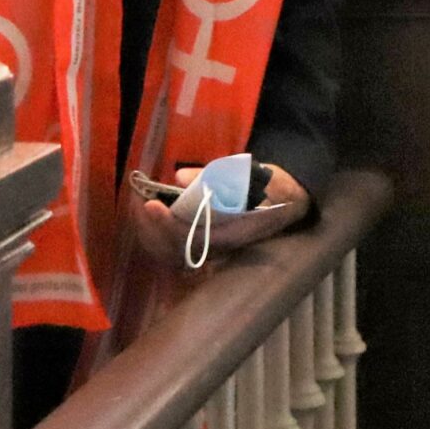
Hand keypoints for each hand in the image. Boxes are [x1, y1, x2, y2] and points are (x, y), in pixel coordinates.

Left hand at [125, 167, 312, 271]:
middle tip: (140, 202)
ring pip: (173, 254)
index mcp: (233, 234)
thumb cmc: (272, 186)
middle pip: (176, 250)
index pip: (192, 238)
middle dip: (154, 228)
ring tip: (140, 207)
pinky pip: (175, 250)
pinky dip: (158, 236)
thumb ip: (216, 177)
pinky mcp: (206, 248)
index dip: (168, 224)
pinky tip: (150, 217)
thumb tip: (179, 178)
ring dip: (152, 233)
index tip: (151, 204)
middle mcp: (220, 249)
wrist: (289, 202)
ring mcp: (212, 252)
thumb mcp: (250, 174)